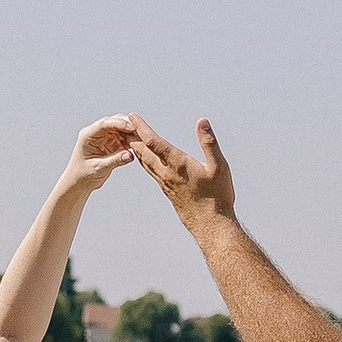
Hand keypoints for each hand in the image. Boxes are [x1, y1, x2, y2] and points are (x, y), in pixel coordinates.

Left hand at [65, 118, 139, 191]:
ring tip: (143, 140)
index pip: (105, 124)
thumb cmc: (83, 175)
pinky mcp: (111, 143)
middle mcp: (96, 133)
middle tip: (142, 132)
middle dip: (128, 125)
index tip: (132, 127)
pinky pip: (124, 137)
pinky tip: (140, 145)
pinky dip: (132, 140)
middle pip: (115, 122)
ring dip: (132, 133)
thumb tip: (131, 155)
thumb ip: (115, 160)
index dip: (119, 123)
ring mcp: (105, 137)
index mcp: (88, 135)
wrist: (78, 182)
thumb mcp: (99, 168)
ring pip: (121, 128)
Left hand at [122, 113, 235, 230]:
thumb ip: (209, 143)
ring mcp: (165, 183)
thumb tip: (202, 122)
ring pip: (144, 162)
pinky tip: (143, 159)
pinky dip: (143, 160)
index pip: (154, 142)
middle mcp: (166, 173)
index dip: (141, 128)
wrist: (210, 224)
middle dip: (132, 136)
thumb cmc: (217, 196)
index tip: (132, 116)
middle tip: (122, 124)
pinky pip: (150, 171)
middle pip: (143, 151)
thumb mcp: (219, 167)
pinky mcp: (167, 190)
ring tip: (128, 138)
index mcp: (177, 164)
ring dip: (135, 148)